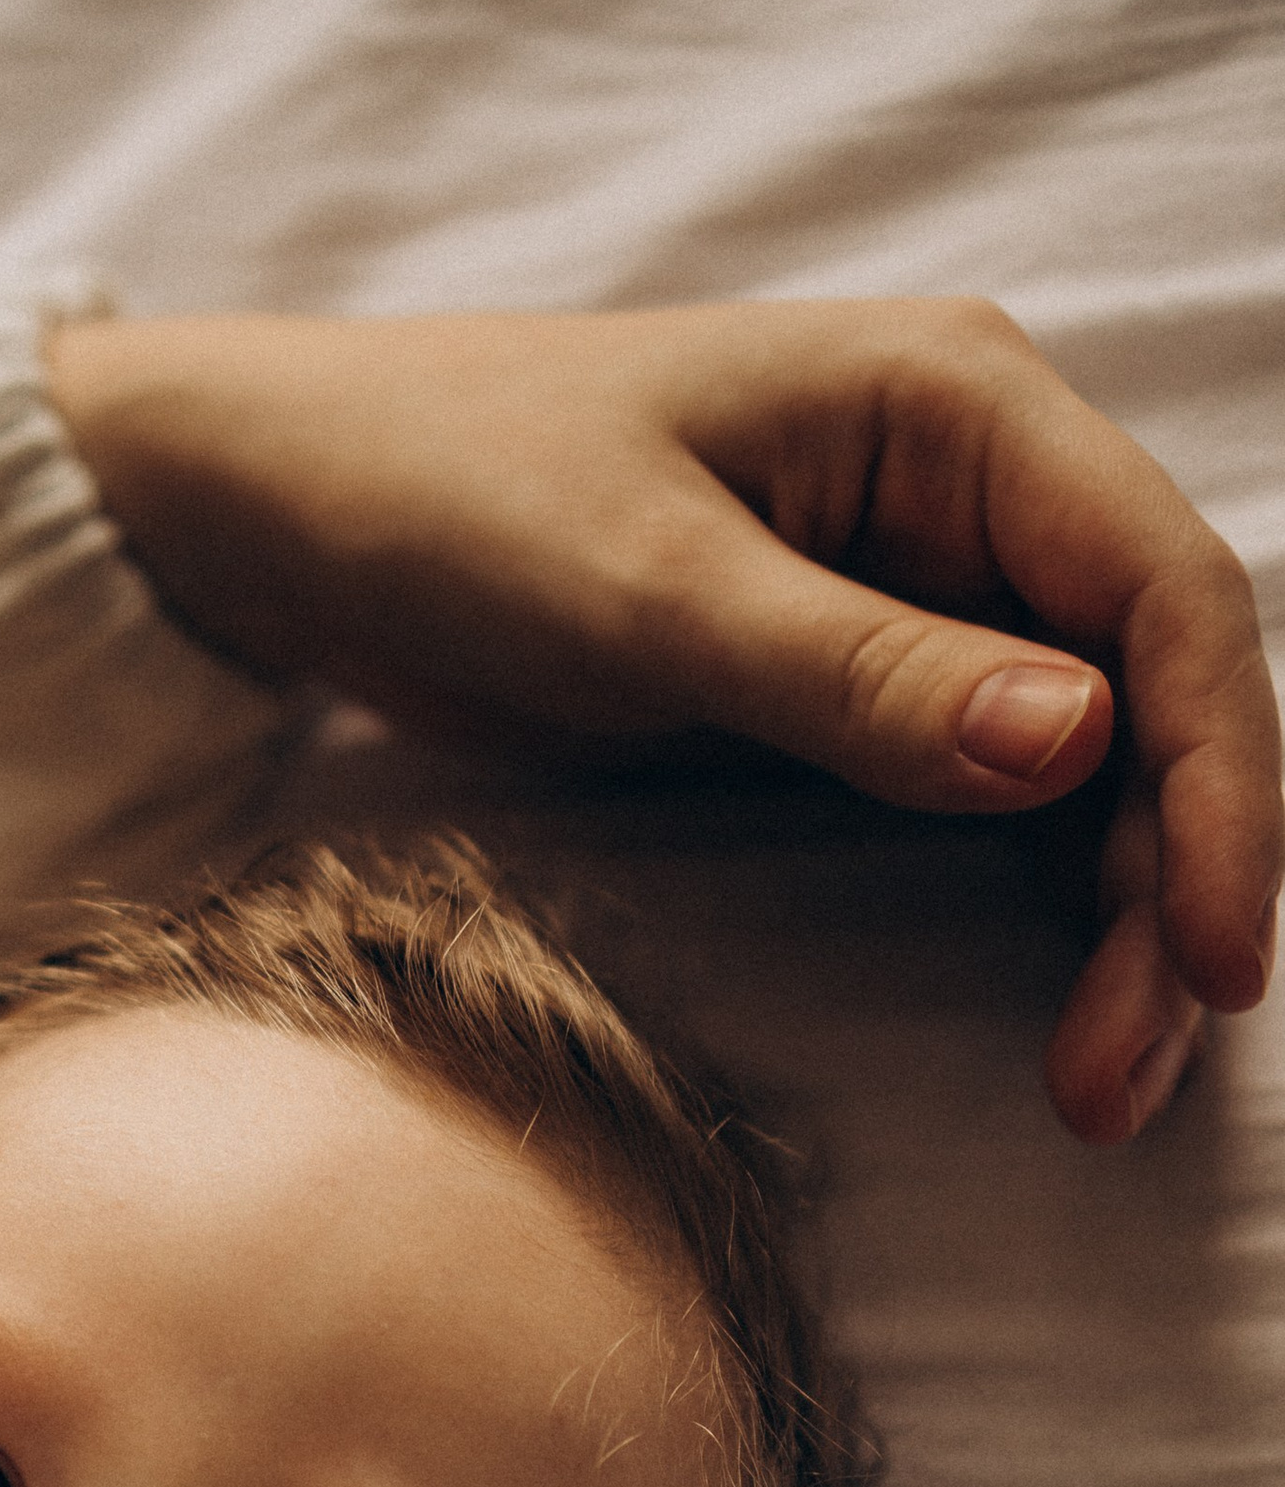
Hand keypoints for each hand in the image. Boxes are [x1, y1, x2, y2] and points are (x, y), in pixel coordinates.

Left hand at [51, 300, 1280, 1143]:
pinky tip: (1046, 1016)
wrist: (293, 507)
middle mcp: (973, 482)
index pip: (1166, 596)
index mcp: (956, 403)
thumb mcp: (645, 594)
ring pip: (1093, 762)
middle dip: (1173, 881)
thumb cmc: (451, 494)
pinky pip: (999, 793)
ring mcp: (923, 582)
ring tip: (1093, 1083)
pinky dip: (1036, 902)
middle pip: (1154, 692)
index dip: (1222, 780)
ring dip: (1115, 916)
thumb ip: (856, 674)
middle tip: (1127, 1071)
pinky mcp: (858, 675)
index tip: (1223, 956)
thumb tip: (1076, 739)